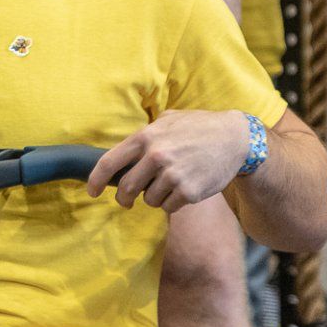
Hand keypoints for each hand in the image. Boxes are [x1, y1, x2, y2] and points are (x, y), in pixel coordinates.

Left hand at [87, 110, 247, 211]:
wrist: (235, 139)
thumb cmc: (199, 127)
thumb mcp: (168, 119)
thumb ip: (146, 134)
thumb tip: (123, 151)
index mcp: (146, 137)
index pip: (109, 162)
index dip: (95, 180)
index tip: (91, 191)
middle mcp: (156, 156)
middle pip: (126, 188)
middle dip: (124, 198)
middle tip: (127, 200)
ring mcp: (172, 175)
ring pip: (149, 200)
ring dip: (154, 197)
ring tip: (169, 183)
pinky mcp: (188, 191)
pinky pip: (168, 206)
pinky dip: (172, 202)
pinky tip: (184, 188)